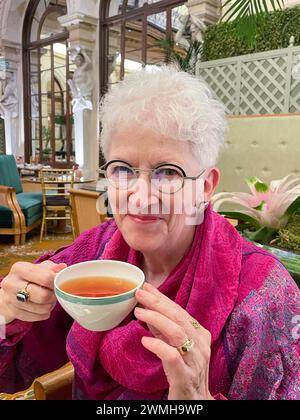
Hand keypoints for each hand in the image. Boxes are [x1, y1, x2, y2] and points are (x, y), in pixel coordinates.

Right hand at [0, 261, 66, 323]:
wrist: (12, 290)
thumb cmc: (30, 277)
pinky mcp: (12, 312)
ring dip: (49, 305)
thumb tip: (62, 267)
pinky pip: (36, 317)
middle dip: (53, 296)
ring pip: (41, 308)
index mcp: (19, 268)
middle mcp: (11, 283)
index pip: (46, 278)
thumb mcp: (41, 268)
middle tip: (54, 293)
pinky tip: (43, 308)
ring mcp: (10, 299)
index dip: (56, 282)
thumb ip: (53, 268)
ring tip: (48, 300)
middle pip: (43, 296)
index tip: (57, 283)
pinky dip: (43, 314)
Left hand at [135, 282, 212, 399]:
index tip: (146, 287)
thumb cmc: (185, 373)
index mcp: (200, 335)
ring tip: (138, 313)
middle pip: (178, 317)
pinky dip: (158, 345)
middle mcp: (200, 346)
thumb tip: (149, 310)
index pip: (179, 311)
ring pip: (177, 333)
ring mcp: (195, 361)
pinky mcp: (185, 378)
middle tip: (139, 294)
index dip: (162, 298)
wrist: (196, 404)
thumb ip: (163, 330)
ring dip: (156, 319)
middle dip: (157, 303)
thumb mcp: (175, 347)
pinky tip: (145, 340)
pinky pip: (172, 357)